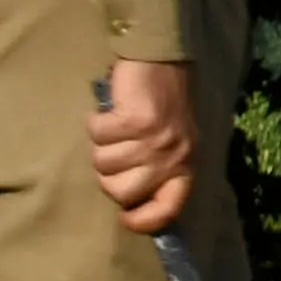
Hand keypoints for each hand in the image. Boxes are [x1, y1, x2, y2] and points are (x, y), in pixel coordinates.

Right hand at [89, 60, 195, 232]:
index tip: (124, 218)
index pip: (167, 210)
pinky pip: (98, 135)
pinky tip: (109, 112)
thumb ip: (158, 170)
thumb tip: (130, 203)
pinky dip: (96, 123)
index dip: (143, 221)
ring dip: (100, 145)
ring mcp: (155, 139)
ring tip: (114, 128)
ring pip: (104, 163)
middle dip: (108, 175)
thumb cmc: (161, 104)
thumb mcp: (171, 142)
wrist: (160, 59)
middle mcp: (173, 156)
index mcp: (185, 166)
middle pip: (122, 192)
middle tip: (113, 153)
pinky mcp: (135, 120)